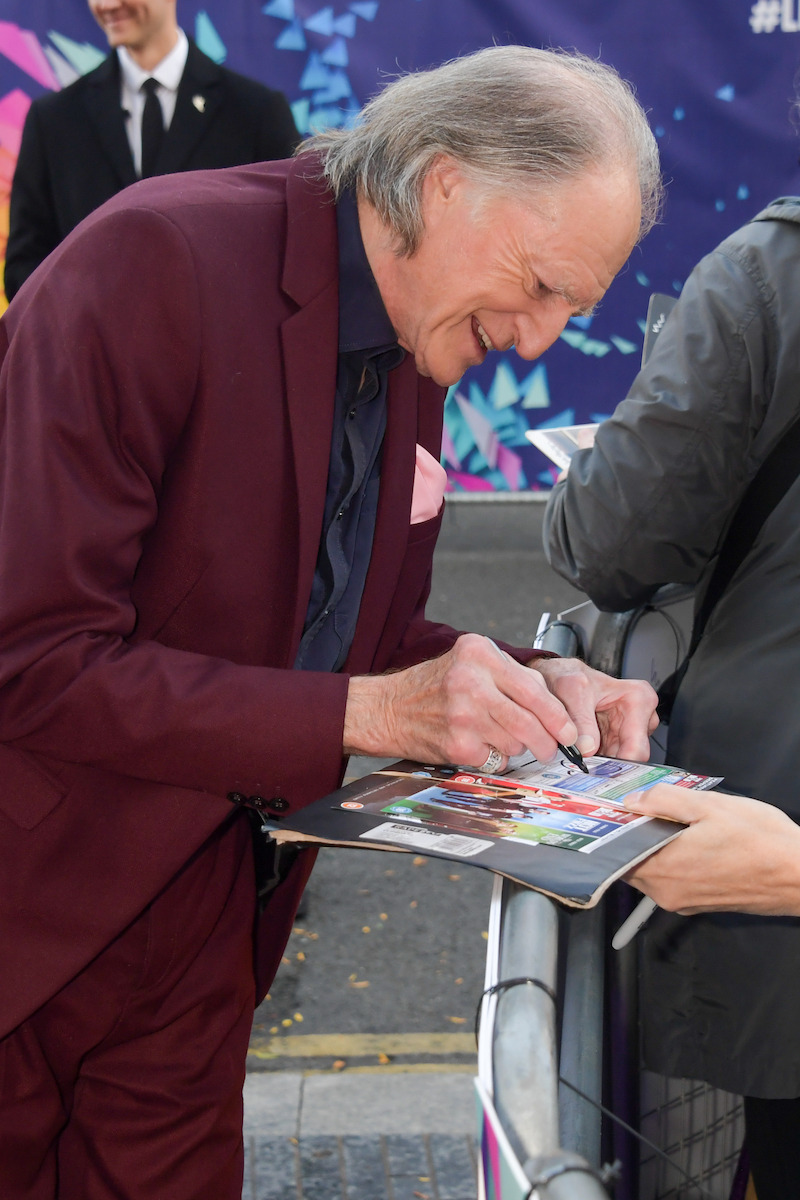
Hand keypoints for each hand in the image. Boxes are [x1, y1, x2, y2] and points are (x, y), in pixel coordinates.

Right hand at [344, 633, 580, 769]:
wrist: (388, 708)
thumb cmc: (434, 686)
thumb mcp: (470, 662)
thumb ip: (511, 676)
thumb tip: (557, 708)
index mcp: (479, 653)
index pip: (534, 689)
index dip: (558, 716)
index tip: (569, 732)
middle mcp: (471, 680)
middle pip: (530, 720)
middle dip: (547, 741)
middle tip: (550, 748)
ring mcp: (463, 714)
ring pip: (517, 742)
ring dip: (517, 747)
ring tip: (499, 737)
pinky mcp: (457, 743)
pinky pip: (496, 759)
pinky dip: (496, 757)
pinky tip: (480, 745)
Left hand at [529, 656, 657, 760]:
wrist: (560, 676)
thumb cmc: (571, 676)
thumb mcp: (572, 691)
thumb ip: (580, 721)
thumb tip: (587, 749)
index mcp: (639, 700)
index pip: (637, 746)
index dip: (618, 765)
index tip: (597, 773)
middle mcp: (640, 717)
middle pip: (630, 758)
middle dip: (607, 767)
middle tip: (583, 770)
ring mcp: (629, 730)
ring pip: (619, 762)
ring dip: (599, 765)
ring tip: (577, 759)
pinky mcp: (616, 740)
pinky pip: (609, 760)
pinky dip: (595, 762)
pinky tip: (581, 756)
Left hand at [624, 783, 799, 914]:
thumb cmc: (762, 842)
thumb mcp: (709, 806)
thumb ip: (665, 801)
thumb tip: (634, 801)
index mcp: (663, 869)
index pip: (617, 851)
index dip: (616, 827)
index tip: (618, 809)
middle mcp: (667, 893)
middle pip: (632, 860)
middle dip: (636, 834)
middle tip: (648, 807)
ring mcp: (684, 901)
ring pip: (653, 869)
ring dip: (656, 845)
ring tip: (675, 820)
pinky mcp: (701, 903)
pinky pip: (673, 878)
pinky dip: (674, 858)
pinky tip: (692, 838)